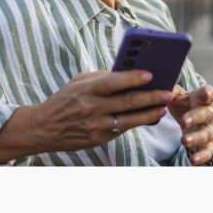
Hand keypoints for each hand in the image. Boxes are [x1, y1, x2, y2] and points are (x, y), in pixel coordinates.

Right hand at [29, 70, 174, 152]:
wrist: (44, 127)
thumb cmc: (65, 100)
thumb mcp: (79, 82)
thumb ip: (102, 77)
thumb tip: (130, 73)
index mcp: (86, 89)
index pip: (113, 82)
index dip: (133, 78)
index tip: (151, 74)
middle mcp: (92, 107)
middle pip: (127, 101)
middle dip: (151, 96)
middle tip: (168, 92)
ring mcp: (96, 125)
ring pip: (129, 119)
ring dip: (150, 113)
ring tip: (164, 106)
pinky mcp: (99, 139)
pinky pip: (123, 129)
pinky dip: (139, 122)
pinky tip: (152, 117)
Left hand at [168, 84, 212, 165]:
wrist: (203, 125)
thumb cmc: (188, 107)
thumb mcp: (180, 98)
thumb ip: (171, 92)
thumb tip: (158, 86)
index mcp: (202, 100)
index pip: (208, 93)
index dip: (208, 94)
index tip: (205, 94)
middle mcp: (209, 115)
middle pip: (206, 114)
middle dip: (196, 117)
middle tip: (184, 121)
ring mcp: (209, 131)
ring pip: (206, 134)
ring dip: (195, 138)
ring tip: (184, 141)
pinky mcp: (208, 146)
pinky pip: (207, 152)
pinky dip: (201, 157)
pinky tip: (193, 161)